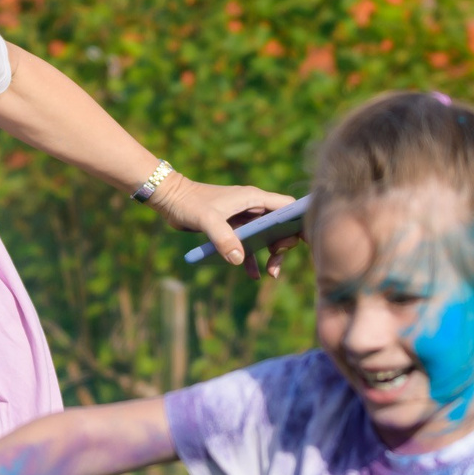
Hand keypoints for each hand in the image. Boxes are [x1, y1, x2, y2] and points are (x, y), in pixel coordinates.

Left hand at [151, 178, 299, 279]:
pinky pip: (249, 243)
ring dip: (271, 254)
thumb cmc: (189, 203)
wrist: (170, 199)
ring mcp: (243, 216)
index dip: (299, 221)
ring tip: (272, 274)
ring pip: (267, 236)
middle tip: (276, 263)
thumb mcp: (206, 220)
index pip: (287, 206)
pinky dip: (252, 258)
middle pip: (280, 225)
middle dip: (284, 245)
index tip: (303, 240)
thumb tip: (239, 260)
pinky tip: (252, 276)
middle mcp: (252, 206)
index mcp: (254, 198)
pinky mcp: (232, 226)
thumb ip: (223, 238)